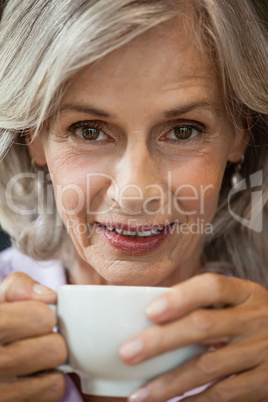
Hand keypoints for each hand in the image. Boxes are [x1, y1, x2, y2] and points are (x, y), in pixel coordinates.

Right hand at [0, 272, 67, 401]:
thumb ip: (18, 288)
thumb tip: (48, 296)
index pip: (42, 317)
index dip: (44, 314)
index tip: (34, 316)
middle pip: (55, 349)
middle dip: (50, 340)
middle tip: (36, 338)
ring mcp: (0, 393)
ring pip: (56, 377)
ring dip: (50, 365)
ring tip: (33, 357)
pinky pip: (51, 394)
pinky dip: (47, 384)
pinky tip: (30, 376)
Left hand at [119, 273, 267, 401]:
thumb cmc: (251, 320)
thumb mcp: (239, 303)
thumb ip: (206, 304)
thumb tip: (150, 316)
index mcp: (245, 292)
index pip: (211, 286)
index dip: (180, 297)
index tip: (149, 312)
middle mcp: (255, 318)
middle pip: (203, 325)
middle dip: (161, 341)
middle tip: (128, 353)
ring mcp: (262, 350)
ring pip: (208, 366)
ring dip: (170, 382)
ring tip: (140, 394)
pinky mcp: (265, 381)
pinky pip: (224, 394)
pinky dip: (195, 401)